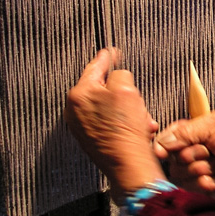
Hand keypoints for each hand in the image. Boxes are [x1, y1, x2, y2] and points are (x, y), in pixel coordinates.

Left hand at [64, 48, 164, 195]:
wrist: (127, 163)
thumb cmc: (125, 129)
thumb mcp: (127, 89)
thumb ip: (119, 73)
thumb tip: (117, 75)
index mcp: (79, 94)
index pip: (94, 67)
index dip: (106, 58)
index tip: (110, 52)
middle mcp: (75, 111)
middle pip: (102, 89)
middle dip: (123, 93)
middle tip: (135, 100)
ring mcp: (81, 127)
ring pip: (108, 107)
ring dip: (126, 110)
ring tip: (139, 118)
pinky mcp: (91, 139)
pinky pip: (108, 122)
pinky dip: (122, 122)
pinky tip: (136, 127)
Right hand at [154, 112, 214, 199]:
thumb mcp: (214, 126)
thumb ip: (184, 132)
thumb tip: (159, 143)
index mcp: (199, 131)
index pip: (170, 137)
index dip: (165, 145)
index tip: (163, 151)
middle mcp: (198, 150)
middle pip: (174, 158)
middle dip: (193, 156)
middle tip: (213, 153)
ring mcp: (203, 170)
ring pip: (183, 175)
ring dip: (203, 170)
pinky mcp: (208, 188)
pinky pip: (194, 188)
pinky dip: (208, 184)